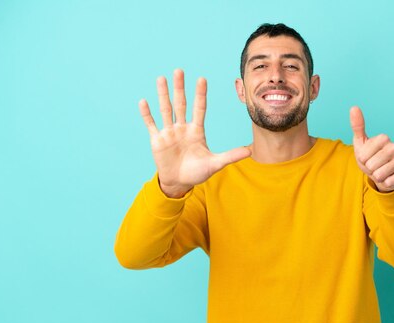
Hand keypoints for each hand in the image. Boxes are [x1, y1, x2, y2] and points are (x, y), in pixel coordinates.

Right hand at [139, 69, 251, 197]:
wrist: (179, 182)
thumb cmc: (197, 172)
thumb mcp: (215, 164)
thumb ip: (230, 156)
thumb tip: (249, 151)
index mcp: (197, 131)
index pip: (199, 109)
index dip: (200, 95)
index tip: (202, 79)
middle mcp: (182, 128)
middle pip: (181, 104)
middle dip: (180, 88)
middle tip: (179, 70)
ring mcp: (169, 133)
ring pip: (166, 110)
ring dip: (163, 94)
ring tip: (161, 78)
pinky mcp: (157, 140)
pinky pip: (151, 125)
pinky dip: (147, 114)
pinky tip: (144, 102)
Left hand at [350, 106, 393, 192]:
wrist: (380, 175)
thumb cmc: (369, 158)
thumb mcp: (360, 143)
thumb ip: (357, 126)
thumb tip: (354, 107)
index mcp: (384, 138)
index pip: (365, 153)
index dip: (362, 159)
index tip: (366, 157)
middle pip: (373, 164)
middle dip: (369, 169)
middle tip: (373, 166)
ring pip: (382, 173)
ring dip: (377, 176)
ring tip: (380, 172)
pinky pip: (392, 180)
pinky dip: (387, 182)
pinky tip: (389, 178)